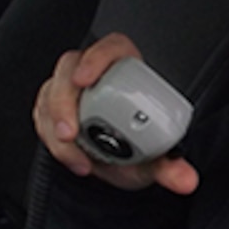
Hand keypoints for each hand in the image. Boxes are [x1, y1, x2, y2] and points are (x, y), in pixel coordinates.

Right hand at [32, 32, 200, 195]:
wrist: (119, 168)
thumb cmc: (138, 150)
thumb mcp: (155, 160)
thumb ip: (170, 167)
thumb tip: (186, 179)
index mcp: (127, 73)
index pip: (110, 49)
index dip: (95, 58)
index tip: (85, 79)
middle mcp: (96, 76)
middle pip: (70, 69)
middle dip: (63, 101)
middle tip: (70, 132)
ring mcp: (70, 91)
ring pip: (50, 95)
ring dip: (55, 127)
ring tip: (76, 157)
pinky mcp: (51, 109)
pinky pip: (42, 118)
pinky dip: (51, 141)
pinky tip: (73, 158)